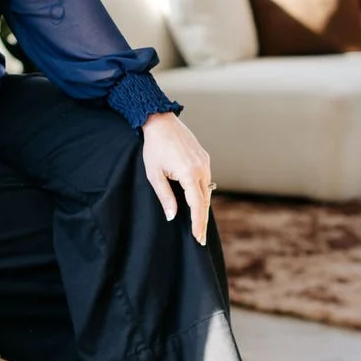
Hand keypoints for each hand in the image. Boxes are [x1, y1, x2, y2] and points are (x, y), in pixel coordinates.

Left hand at [140, 112, 213, 245]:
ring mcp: (205, 162)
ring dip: (203, 208)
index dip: (197, 223)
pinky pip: (206, 180)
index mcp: (189, 173)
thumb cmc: (154, 148)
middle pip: (205, 201)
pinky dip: (203, 194)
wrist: (161, 122)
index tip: (197, 237)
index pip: (196, 205)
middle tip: (200, 239)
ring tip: (199, 225)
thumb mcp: (154, 174)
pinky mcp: (204, 158)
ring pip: (207, 191)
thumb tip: (173, 216)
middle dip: (202, 221)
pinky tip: (197, 203)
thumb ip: (165, 196)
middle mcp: (201, 168)